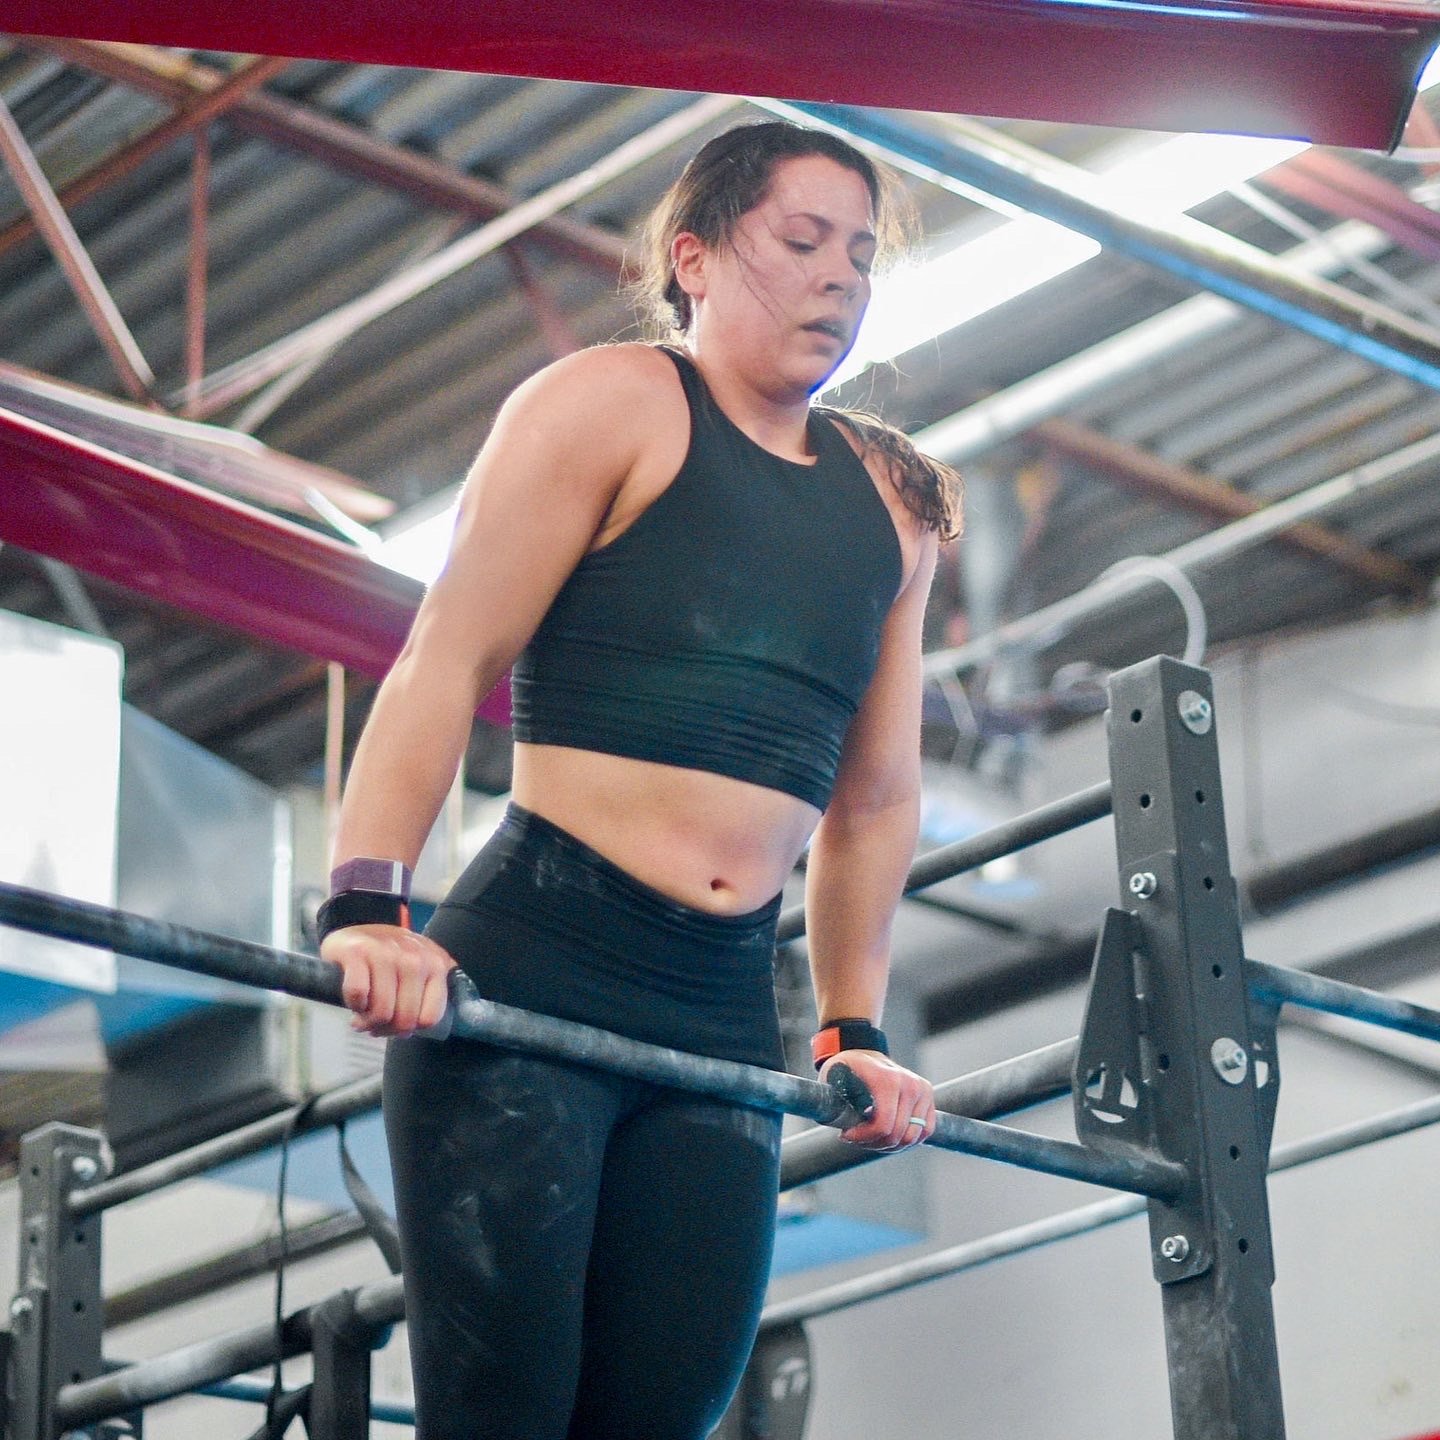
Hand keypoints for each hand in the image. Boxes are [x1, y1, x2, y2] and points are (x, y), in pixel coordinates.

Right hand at [320, 924, 456, 1036]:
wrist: (361, 919)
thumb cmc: (393, 953)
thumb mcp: (425, 965)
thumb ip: (436, 990)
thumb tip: (438, 1024)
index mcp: (436, 965)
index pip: (430, 1017)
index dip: (411, 1030)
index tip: (399, 1027)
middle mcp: (414, 959)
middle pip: (404, 1019)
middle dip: (387, 1029)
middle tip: (377, 1025)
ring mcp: (385, 954)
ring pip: (381, 1012)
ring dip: (368, 1022)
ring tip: (364, 1018)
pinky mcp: (357, 953)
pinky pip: (358, 994)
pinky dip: (354, 1005)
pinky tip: (355, 1002)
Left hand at [820, 1050, 935, 1149]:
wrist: (865, 1054)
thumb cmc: (846, 1068)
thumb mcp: (833, 1079)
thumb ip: (835, 1101)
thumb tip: (842, 1126)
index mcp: (888, 1080)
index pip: (883, 1125)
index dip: (863, 1138)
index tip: (845, 1135)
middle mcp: (910, 1084)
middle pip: (897, 1135)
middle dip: (873, 1143)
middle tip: (856, 1137)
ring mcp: (922, 1090)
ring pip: (911, 1138)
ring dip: (889, 1145)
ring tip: (870, 1136)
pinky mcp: (928, 1096)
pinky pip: (924, 1131)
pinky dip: (906, 1139)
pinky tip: (887, 1134)